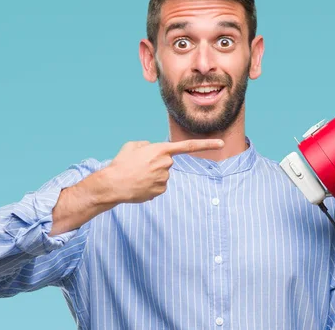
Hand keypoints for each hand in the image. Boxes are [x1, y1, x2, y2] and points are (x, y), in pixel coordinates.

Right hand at [104, 139, 224, 202]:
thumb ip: (147, 145)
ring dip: (151, 175)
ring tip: (136, 176)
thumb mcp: (132, 145)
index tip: (222, 143)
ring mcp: (164, 179)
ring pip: (162, 174)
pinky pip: (158, 186)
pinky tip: (139, 185)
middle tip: (139, 166)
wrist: (113, 184)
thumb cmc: (121, 163)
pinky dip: (150, 185)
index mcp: (161, 149)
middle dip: (156, 163)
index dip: (207, 144)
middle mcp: (166, 164)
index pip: (188, 146)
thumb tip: (152, 150)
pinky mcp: (160, 191)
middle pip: (167, 162)